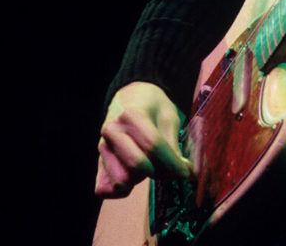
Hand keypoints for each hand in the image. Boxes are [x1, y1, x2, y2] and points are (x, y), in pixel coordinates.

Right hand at [95, 81, 192, 197]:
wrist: (129, 97)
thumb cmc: (152, 106)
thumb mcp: (168, 115)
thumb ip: (172, 143)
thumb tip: (183, 172)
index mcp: (131, 114)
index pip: (153, 145)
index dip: (173, 162)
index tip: (187, 172)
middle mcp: (112, 132)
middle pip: (138, 165)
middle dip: (160, 172)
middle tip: (171, 169)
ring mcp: (103, 148)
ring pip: (122, 180)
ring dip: (141, 179)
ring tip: (150, 166)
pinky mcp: (98, 163)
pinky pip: (105, 189)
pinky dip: (123, 189)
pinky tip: (135, 176)